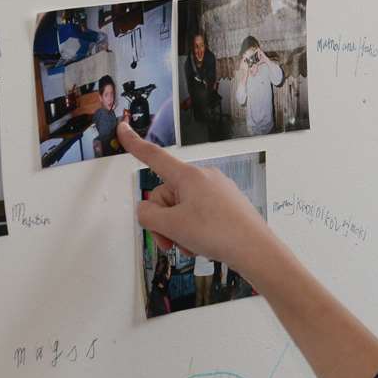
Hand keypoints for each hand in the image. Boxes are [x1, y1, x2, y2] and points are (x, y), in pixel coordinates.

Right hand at [126, 124, 272, 270]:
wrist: (255, 250)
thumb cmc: (216, 232)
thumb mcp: (172, 225)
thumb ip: (148, 215)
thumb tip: (147, 211)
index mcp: (188, 175)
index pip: (154, 157)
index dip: (134, 144)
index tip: (122, 128)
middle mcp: (203, 177)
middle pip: (166, 195)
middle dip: (163, 222)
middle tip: (170, 244)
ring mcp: (217, 190)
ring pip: (182, 208)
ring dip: (179, 230)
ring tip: (190, 247)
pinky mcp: (226, 204)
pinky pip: (199, 214)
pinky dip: (194, 231)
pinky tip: (203, 246)